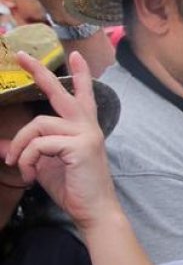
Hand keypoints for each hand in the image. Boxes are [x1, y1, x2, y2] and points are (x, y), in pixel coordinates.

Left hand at [4, 51, 120, 227]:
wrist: (92, 209)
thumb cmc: (72, 187)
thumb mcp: (44, 165)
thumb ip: (29, 151)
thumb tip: (1, 146)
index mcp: (83, 127)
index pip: (81, 95)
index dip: (78, 74)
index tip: (74, 54)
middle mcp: (87, 126)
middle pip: (60, 93)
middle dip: (40, 73)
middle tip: (22, 56)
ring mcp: (85, 134)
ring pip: (38, 125)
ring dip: (20, 147)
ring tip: (18, 166)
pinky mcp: (79, 146)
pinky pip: (39, 143)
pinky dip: (27, 159)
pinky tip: (30, 175)